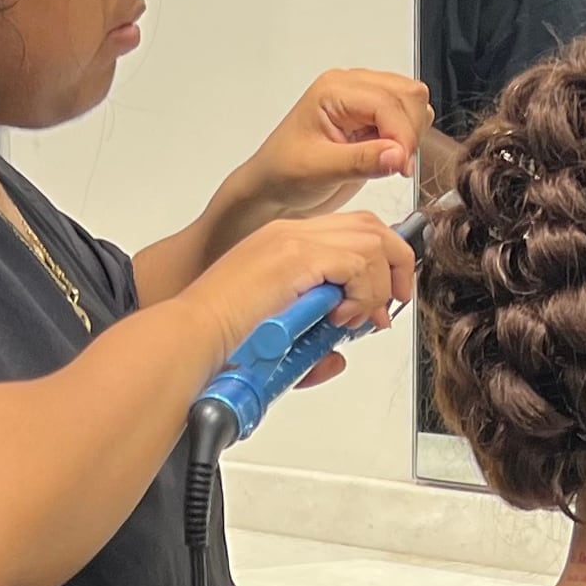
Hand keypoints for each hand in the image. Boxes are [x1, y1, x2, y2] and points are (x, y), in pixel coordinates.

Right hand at [194, 209, 414, 362]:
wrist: (192, 338)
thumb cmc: (221, 342)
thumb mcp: (277, 340)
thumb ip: (310, 345)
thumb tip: (336, 358)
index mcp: (283, 244)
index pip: (349, 233)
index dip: (376, 264)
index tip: (377, 303)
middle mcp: (290, 234)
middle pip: (369, 227)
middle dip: (393, 266)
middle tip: (389, 306)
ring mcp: (294, 241)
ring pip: (372, 243)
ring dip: (378, 286)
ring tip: (360, 319)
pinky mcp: (297, 257)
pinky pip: (358, 265)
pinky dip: (364, 294)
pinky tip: (342, 318)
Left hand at [225, 68, 433, 228]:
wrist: (271, 190)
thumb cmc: (282, 175)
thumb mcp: (318, 171)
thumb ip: (361, 161)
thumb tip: (398, 154)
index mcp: (334, 90)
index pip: (388, 101)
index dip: (401, 135)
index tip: (401, 167)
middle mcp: (352, 89)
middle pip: (409, 94)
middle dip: (409, 132)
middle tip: (397, 166)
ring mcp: (364, 102)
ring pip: (413, 103)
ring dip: (411, 134)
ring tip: (390, 163)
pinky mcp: (373, 120)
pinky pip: (408, 119)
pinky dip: (408, 140)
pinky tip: (388, 159)